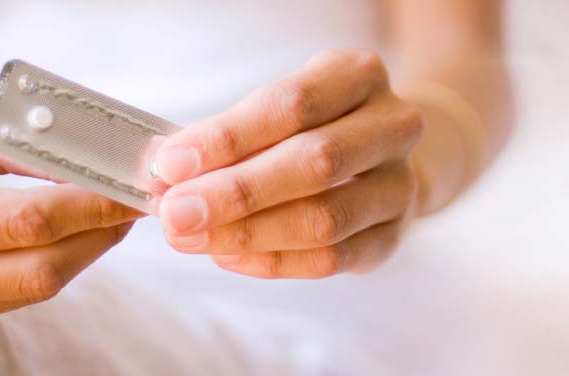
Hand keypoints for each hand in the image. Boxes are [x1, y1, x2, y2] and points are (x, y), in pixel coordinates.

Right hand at [0, 91, 140, 333]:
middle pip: (39, 271)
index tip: (140, 186)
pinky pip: (17, 297)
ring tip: (111, 209)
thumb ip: (28, 145)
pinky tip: (74, 231)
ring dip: (86, 250)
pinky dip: (55, 262)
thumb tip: (106, 165)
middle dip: (101, 233)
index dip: (93, 207)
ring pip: (35, 290)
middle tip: (140, 199)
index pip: (25, 224)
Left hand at [154, 50, 423, 277]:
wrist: (382, 156)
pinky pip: (333, 258)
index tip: (172, 165)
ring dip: (248, 233)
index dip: (228, 138)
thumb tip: (168, 173)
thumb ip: (229, 137)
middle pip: (315, 163)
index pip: (291, 105)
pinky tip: (228, 255)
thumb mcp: (279, 108)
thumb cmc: (313, 126)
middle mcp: (393, 126)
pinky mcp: (393, 235)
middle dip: (235, 193)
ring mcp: (400, 184)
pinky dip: (273, 261)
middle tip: (176, 214)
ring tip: (191, 238)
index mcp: (360, 75)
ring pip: (325, 219)